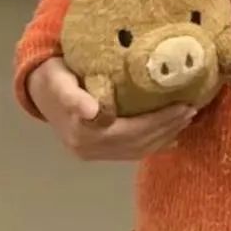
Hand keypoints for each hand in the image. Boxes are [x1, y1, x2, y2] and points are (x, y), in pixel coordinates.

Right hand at [26, 57, 196, 161]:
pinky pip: (131, 152)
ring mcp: (94, 153)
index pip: (131, 131)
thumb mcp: (58, 80)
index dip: (159, 121)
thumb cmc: (53, 77)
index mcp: (83, 132)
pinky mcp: (98, 151)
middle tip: (192, 108)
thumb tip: (92, 112)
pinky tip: (172, 135)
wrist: (38, 89)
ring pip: (137, 151)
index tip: (182, 106)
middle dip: (167, 127)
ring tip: (187, 117)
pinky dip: (154, 144)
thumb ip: (73, 96)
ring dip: (165, 136)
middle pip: (137, 143)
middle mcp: (89, 148)